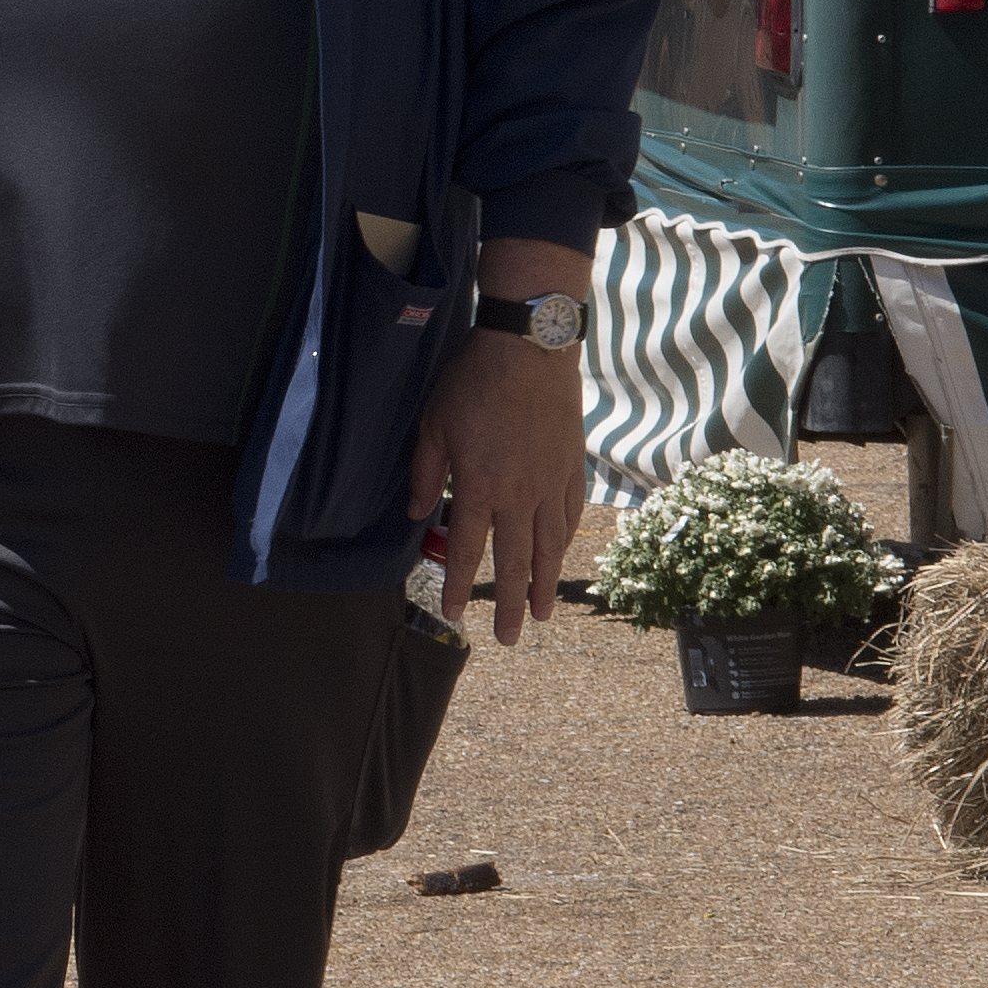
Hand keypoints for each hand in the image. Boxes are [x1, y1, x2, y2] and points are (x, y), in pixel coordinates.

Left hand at [413, 323, 590, 626]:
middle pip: (514, 562)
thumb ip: (425, 474)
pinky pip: (570, 515)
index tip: (452, 611)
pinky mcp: (572, 467)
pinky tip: (561, 557)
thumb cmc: (473, 383)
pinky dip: (565, 542)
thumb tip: (415, 514)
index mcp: (479, 487)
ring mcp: (550, 483)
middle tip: (508, 638)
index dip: (458, 584)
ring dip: (544, 583)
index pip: (467, 550)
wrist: (530, 349)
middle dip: (509, 604)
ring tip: (541, 614)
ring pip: (549, 546)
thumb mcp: (433, 425)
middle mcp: (518, 495)